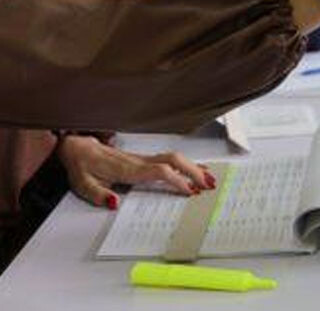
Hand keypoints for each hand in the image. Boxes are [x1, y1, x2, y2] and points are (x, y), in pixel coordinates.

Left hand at [56, 135, 215, 209]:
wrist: (78, 148)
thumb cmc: (82, 166)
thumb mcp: (83, 185)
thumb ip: (99, 195)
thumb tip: (115, 202)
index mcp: (128, 169)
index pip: (159, 171)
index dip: (176, 179)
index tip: (190, 191)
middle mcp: (140, 161)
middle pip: (174, 160)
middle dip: (193, 172)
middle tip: (208, 186)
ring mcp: (144, 158)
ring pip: (175, 157)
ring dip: (194, 168)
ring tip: (210, 180)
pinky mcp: (144, 159)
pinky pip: (170, 158)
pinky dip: (186, 164)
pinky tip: (197, 169)